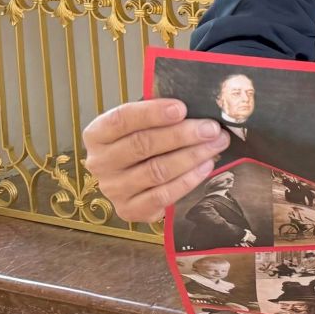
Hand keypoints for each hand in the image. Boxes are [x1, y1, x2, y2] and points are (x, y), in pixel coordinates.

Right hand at [81, 98, 230, 223]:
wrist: (138, 180)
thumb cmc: (146, 142)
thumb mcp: (146, 123)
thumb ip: (162, 114)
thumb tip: (196, 103)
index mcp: (97, 134)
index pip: (121, 120)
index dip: (152, 113)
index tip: (181, 108)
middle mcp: (100, 163)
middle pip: (142, 145)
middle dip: (182, 135)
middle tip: (211, 128)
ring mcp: (114, 189)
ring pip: (156, 171)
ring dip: (192, 156)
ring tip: (216, 144)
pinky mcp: (130, 210)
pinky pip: (162, 196)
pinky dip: (188, 180)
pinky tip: (206, 166)